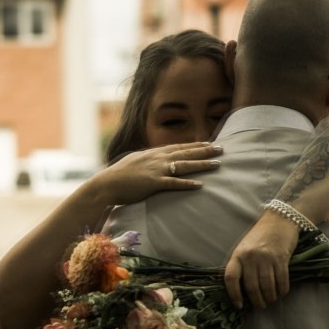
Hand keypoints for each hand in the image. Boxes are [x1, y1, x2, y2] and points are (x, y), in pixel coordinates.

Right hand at [100, 143, 221, 204]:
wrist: (106, 184)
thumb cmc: (119, 175)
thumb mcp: (135, 162)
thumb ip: (148, 160)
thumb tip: (156, 159)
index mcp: (154, 153)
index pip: (179, 147)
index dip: (196, 145)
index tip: (209, 143)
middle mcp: (158, 158)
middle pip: (186, 153)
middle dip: (205, 151)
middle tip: (222, 149)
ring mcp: (156, 170)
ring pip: (184, 165)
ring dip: (202, 164)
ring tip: (217, 164)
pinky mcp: (153, 183)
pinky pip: (173, 183)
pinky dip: (187, 183)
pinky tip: (199, 184)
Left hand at [224, 211, 299, 309]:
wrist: (279, 220)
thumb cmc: (260, 236)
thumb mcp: (245, 248)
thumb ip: (242, 265)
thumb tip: (242, 290)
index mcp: (238, 254)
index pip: (231, 278)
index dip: (234, 294)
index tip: (239, 304)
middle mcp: (251, 257)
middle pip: (252, 287)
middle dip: (257, 301)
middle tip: (260, 306)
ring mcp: (266, 257)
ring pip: (267, 286)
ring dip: (270, 297)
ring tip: (271, 300)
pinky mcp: (281, 258)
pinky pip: (281, 280)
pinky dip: (281, 290)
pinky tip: (280, 293)